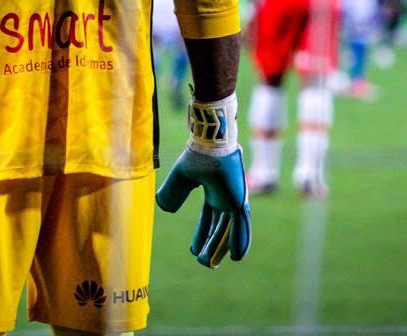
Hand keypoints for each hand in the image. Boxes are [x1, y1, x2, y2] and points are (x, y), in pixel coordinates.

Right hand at [156, 147, 250, 267]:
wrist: (210, 141)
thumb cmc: (198, 154)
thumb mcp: (182, 178)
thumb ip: (174, 192)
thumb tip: (166, 208)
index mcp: (214, 192)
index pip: (208, 218)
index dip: (202, 235)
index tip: (194, 250)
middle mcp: (225, 198)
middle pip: (219, 228)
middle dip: (211, 245)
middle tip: (205, 262)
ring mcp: (233, 200)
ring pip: (228, 230)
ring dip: (221, 248)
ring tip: (213, 264)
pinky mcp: (239, 200)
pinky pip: (240, 225)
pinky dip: (240, 241)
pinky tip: (236, 256)